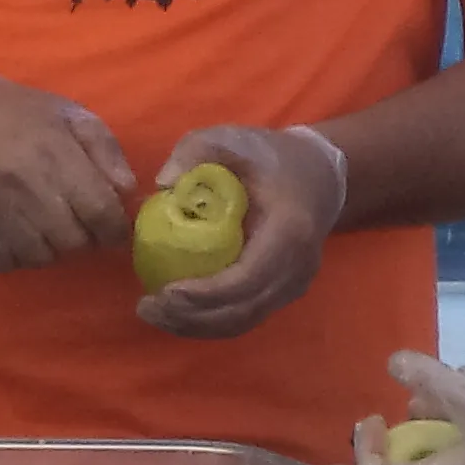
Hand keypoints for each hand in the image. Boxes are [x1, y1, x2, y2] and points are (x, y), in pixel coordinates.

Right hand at [0, 71, 134, 269]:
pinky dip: (17, 255)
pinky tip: (16, 233)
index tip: (111, 224)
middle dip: (84, 237)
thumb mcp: (65, 114)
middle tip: (77, 222)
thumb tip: (126, 193)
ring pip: (43, 258)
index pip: (102, 212)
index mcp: (54, 154)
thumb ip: (105, 150)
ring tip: (44, 226)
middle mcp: (26, 189)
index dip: (115, 227)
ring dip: (51, 247)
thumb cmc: (7, 110)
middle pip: (75, 242)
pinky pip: (7, 264)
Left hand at [137, 122, 349, 338]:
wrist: (317, 175)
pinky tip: (176, 313)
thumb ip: (195, 150)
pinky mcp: (283, 292)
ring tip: (153, 313)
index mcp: (288, 231)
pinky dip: (210, 322)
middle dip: (192, 317)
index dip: (206, 293)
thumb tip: (163, 184)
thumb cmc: (268, 156)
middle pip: (243, 309)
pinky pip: (246, 316)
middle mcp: (297, 267)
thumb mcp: (231, 139)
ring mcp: (294, 284)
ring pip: (243, 321)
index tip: (165, 291)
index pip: (247, 277)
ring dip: (196, 325)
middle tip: (146, 307)